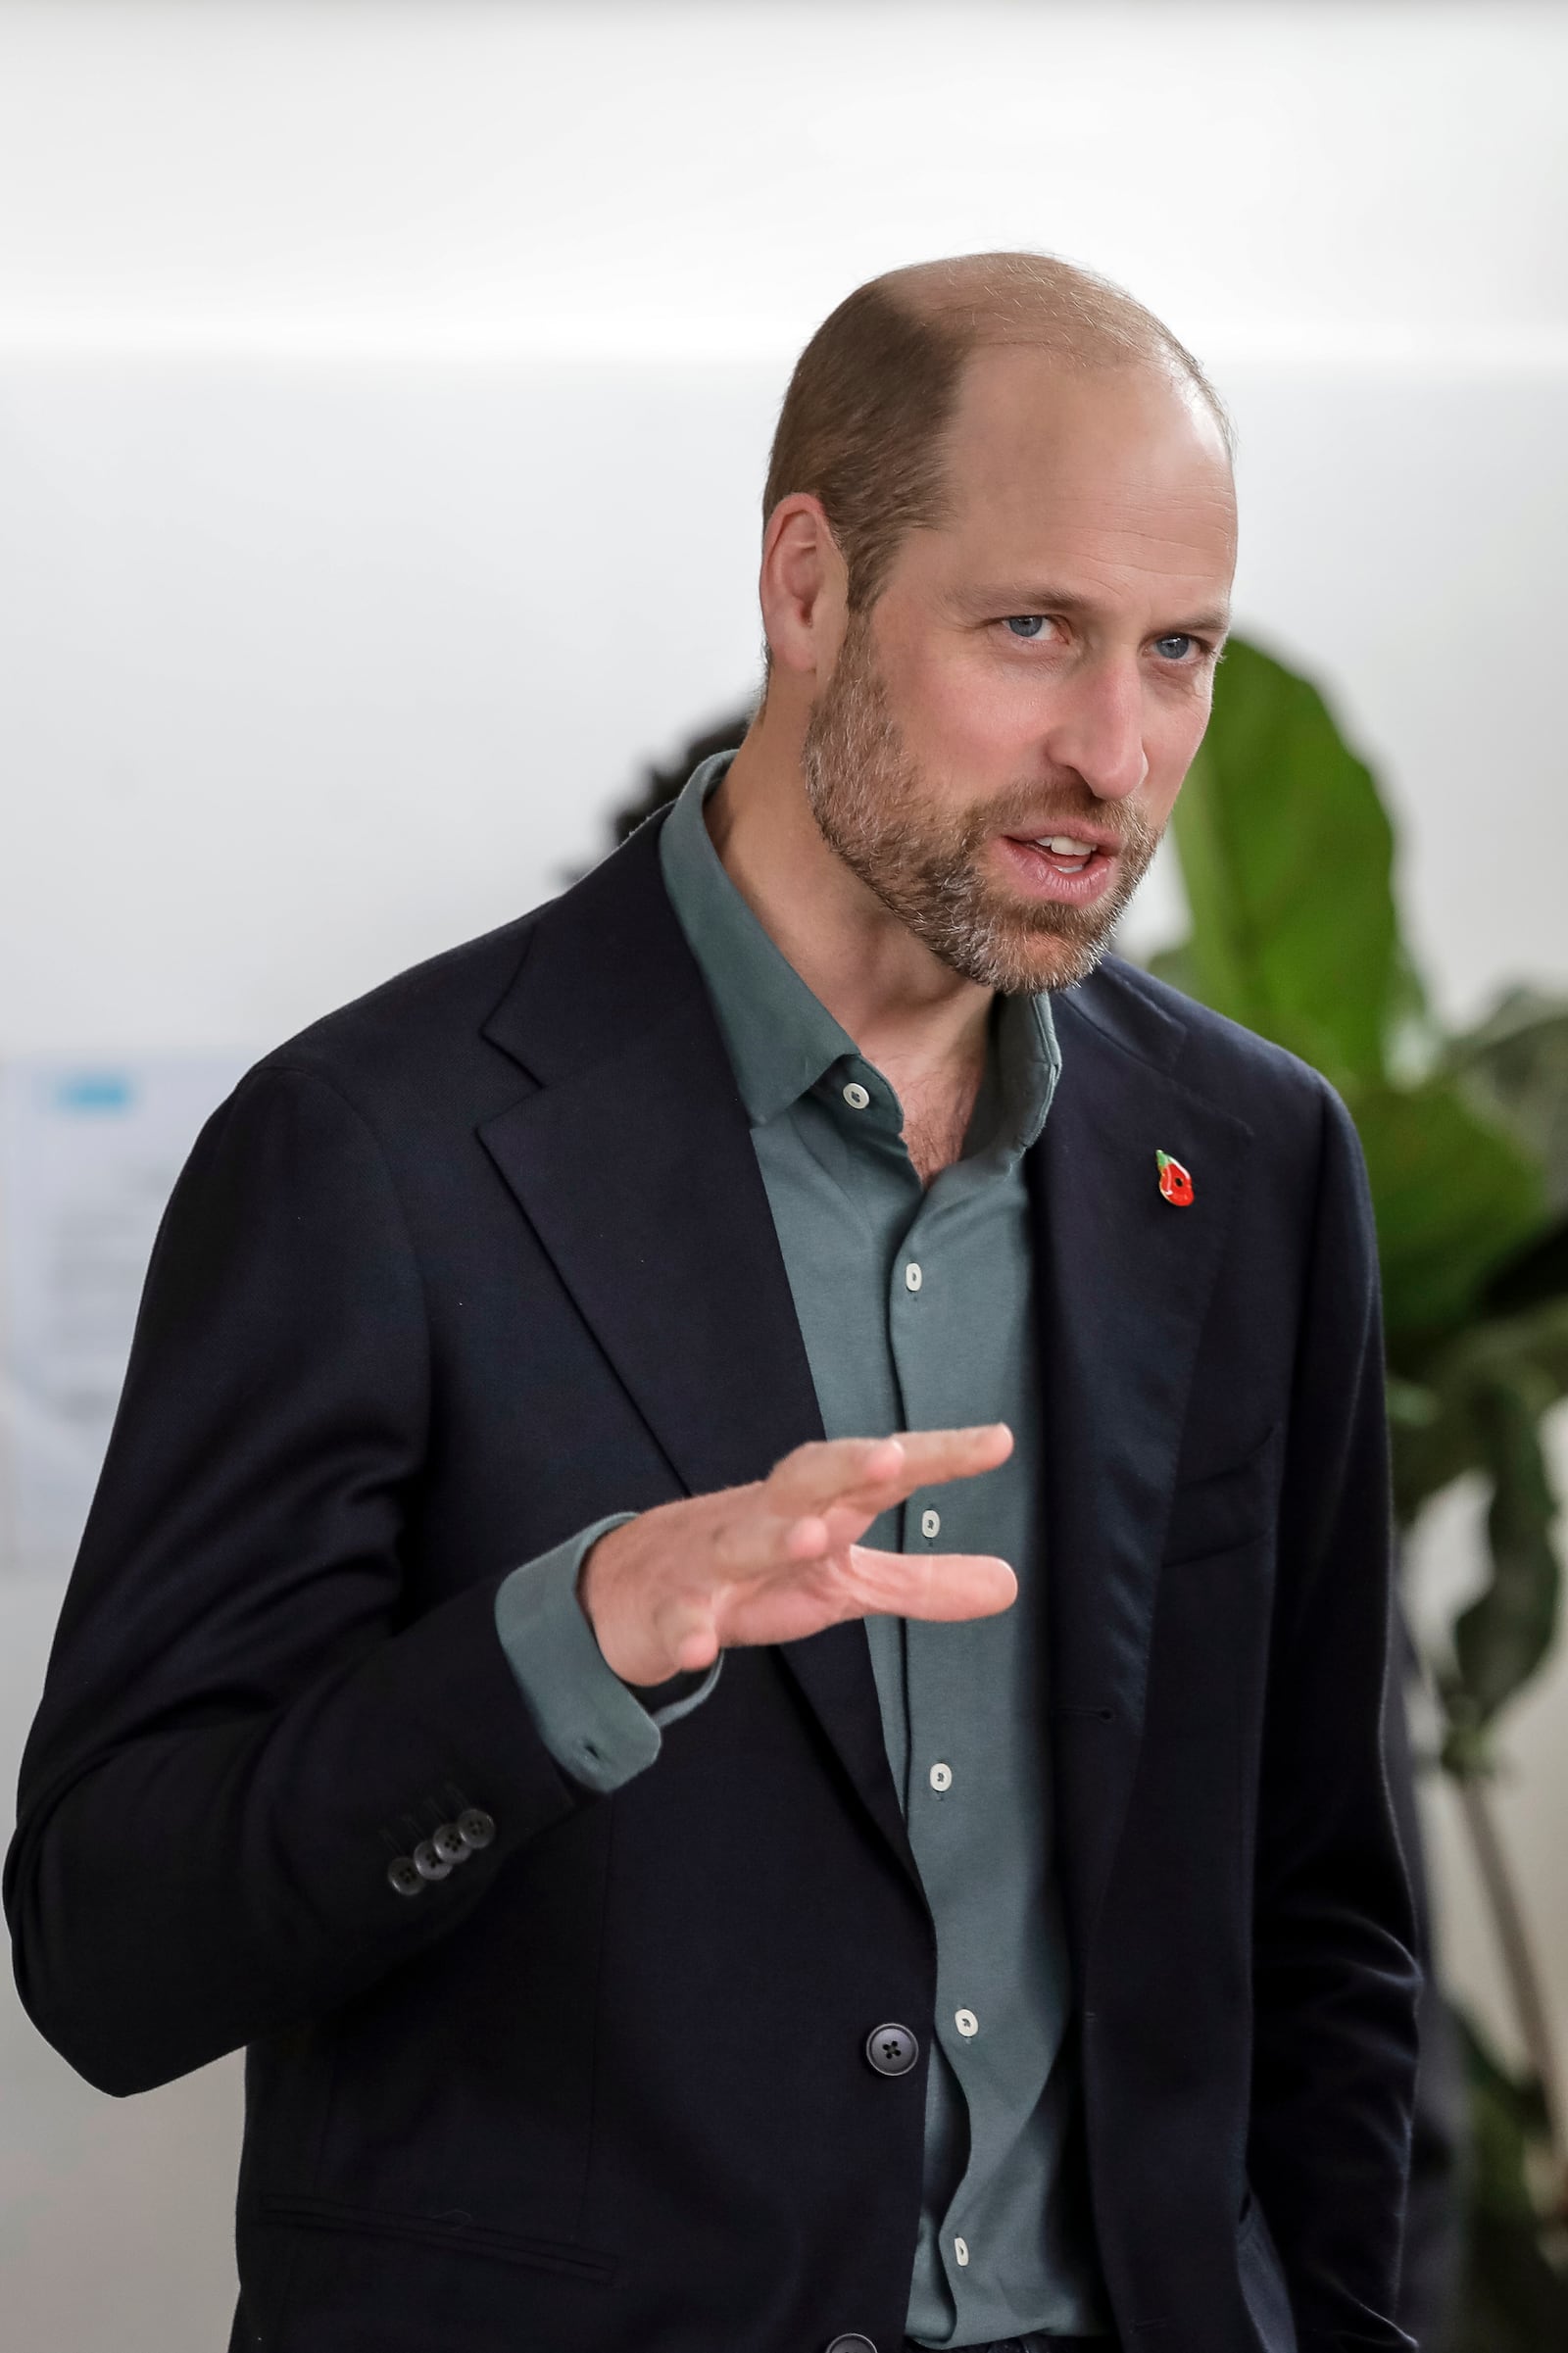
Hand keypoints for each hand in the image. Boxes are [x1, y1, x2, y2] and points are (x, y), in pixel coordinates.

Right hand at [578, 1426, 1016, 1686]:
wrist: (632, 1590)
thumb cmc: (752, 1573)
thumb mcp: (841, 1580)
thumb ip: (920, 1582)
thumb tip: (1010, 1583)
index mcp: (814, 1508)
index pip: (878, 1474)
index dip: (936, 1456)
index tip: (997, 1442)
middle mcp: (765, 1521)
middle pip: (805, 1483)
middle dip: (845, 1467)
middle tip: (891, 1458)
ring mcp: (711, 1564)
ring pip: (739, 1542)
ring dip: (772, 1537)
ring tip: (808, 1537)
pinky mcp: (668, 1612)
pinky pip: (676, 1619)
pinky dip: (684, 1630)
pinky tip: (699, 1644)